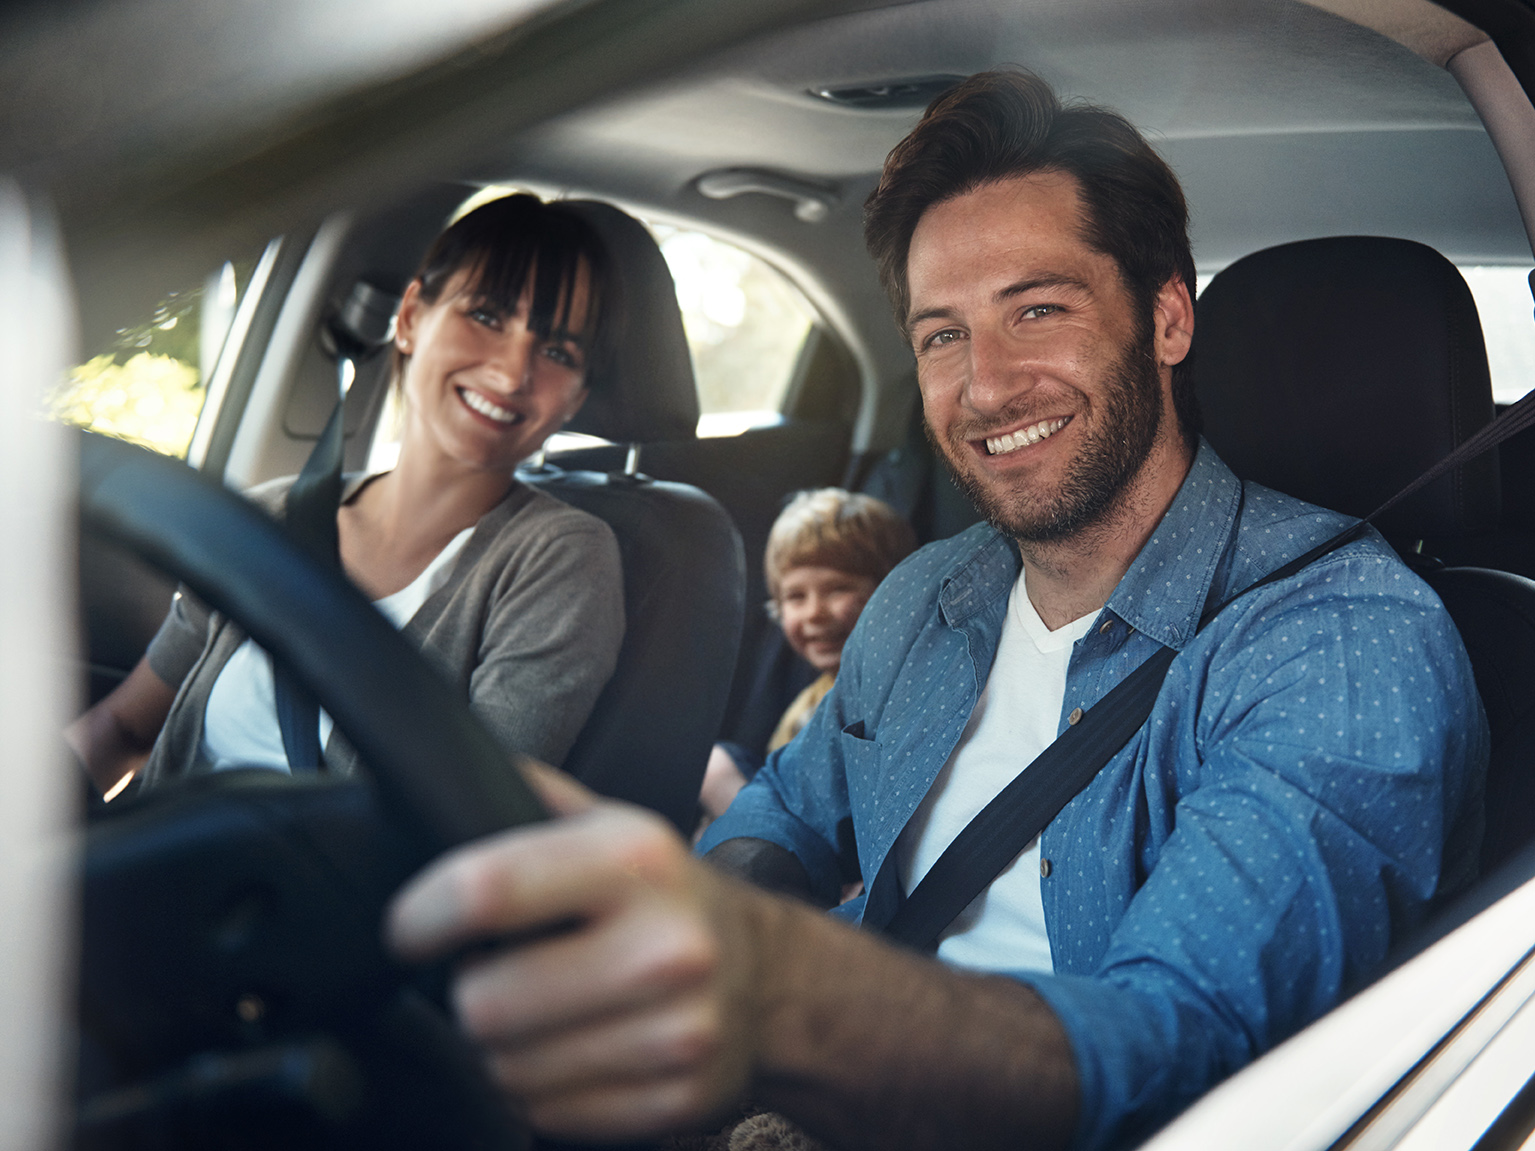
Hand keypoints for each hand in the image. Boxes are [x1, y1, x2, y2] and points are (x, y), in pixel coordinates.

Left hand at [386, 762, 768, 1140]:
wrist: (771, 976)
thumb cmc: (667, 897)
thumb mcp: (613, 824)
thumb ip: (531, 798)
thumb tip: (445, 773)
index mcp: (637, 860)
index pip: (488, 891)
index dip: (422, 916)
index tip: (409, 929)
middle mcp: (665, 947)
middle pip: (485, 1003)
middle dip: (470, 993)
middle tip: (494, 975)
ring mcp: (677, 1031)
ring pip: (509, 1071)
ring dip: (504, 1049)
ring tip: (539, 1014)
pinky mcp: (677, 1098)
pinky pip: (549, 1114)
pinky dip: (543, 1090)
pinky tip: (573, 1050)